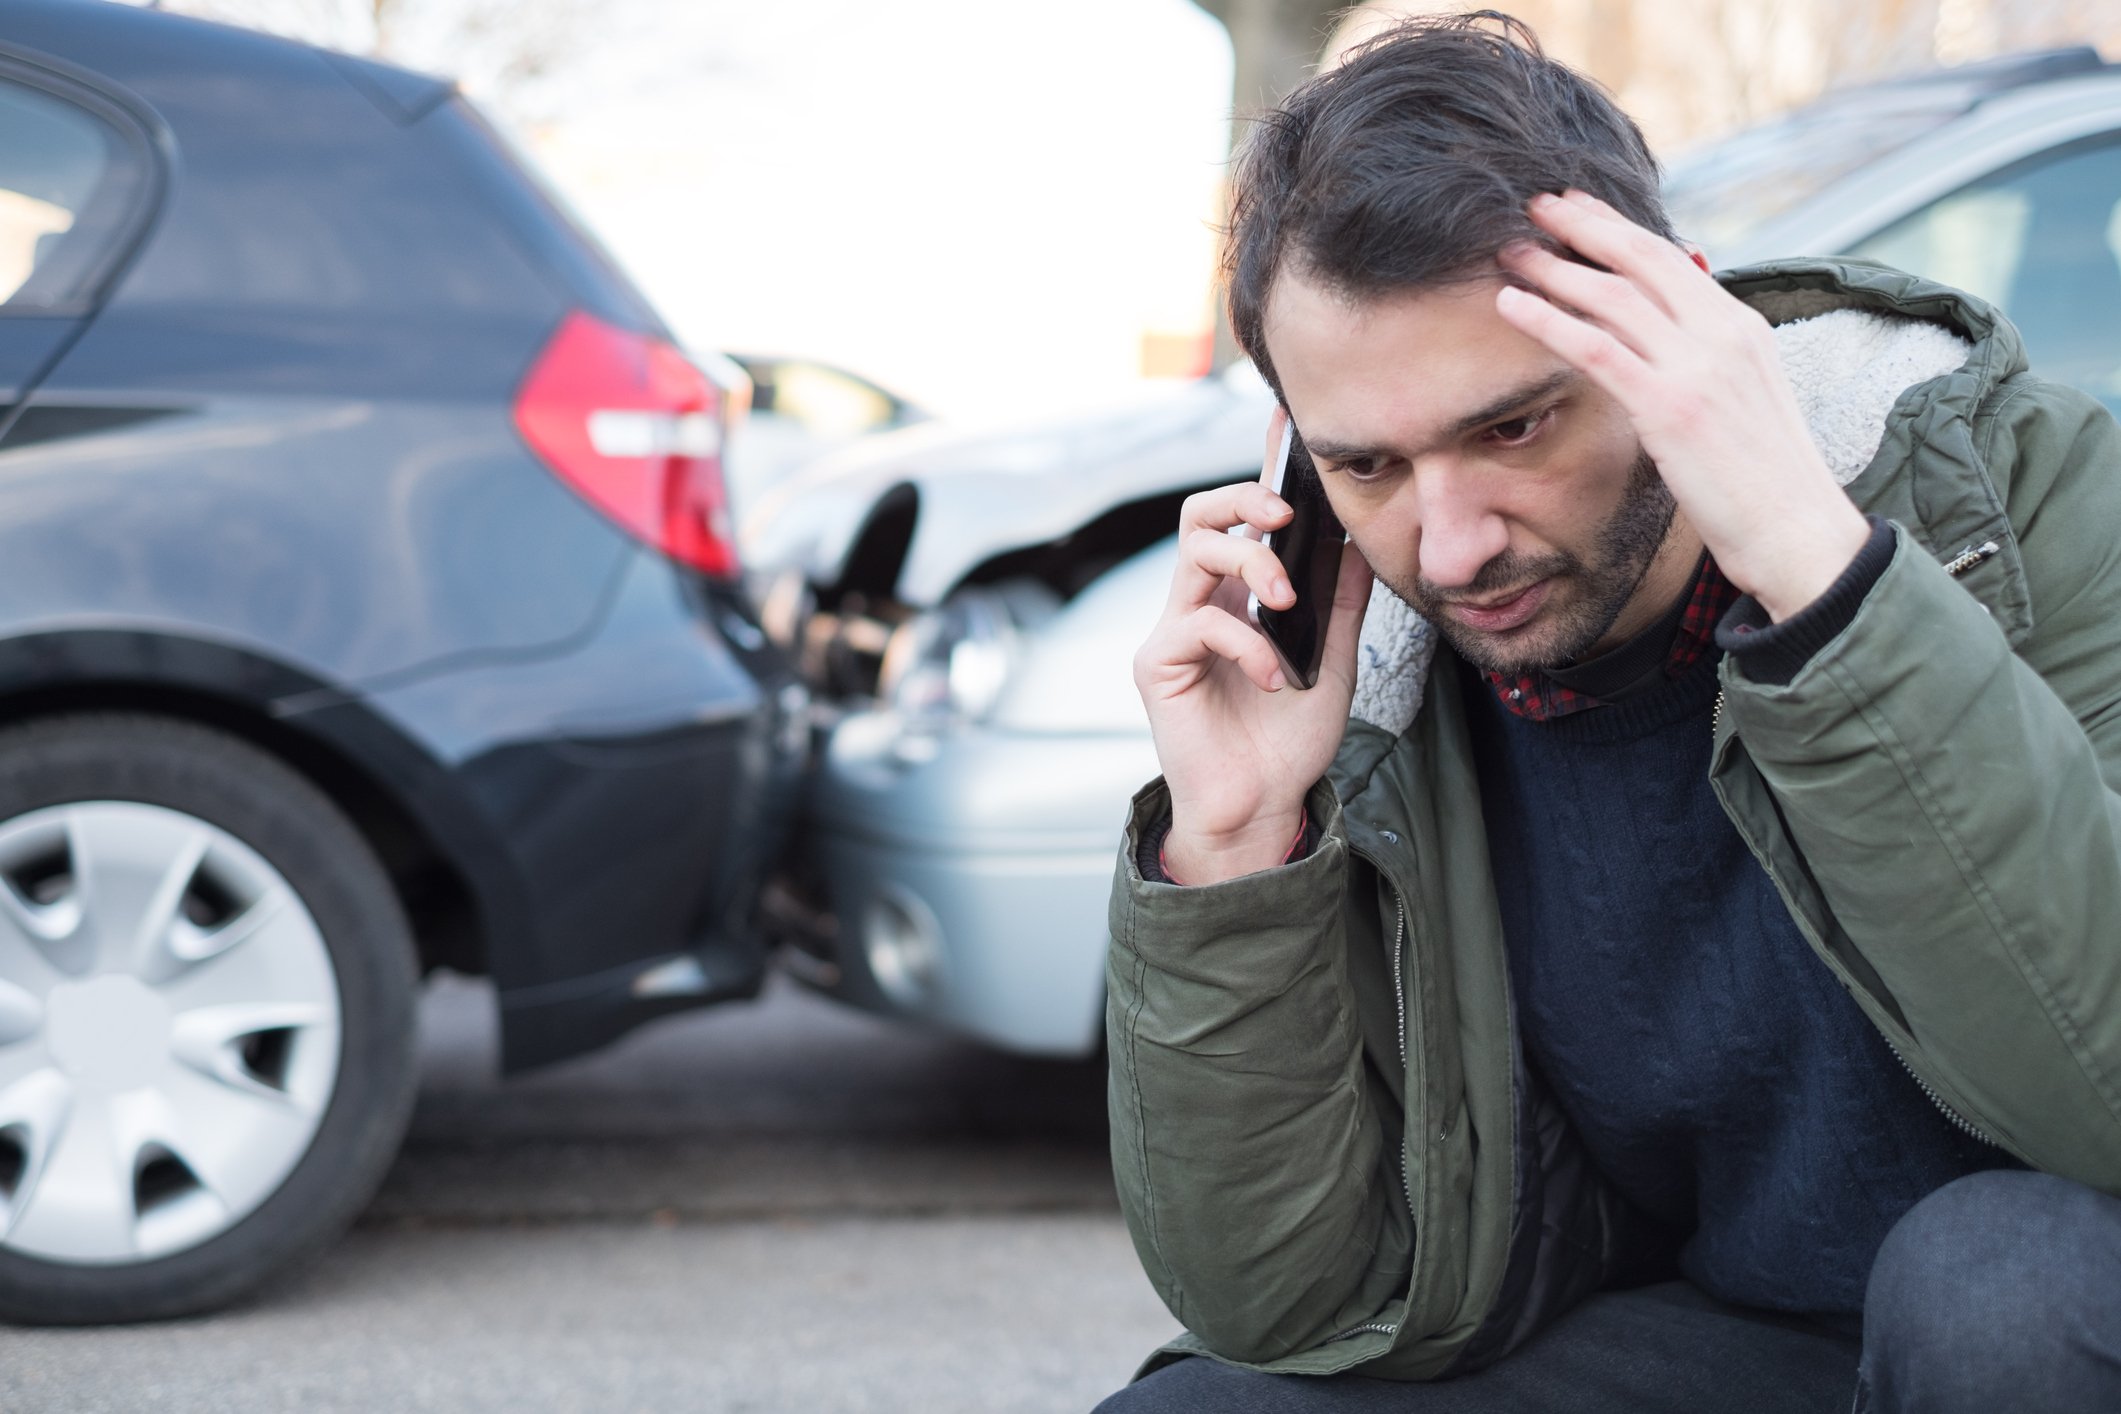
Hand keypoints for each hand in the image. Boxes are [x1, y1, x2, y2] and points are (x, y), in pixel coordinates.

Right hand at [1134, 408, 1373, 883]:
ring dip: (1249, 564)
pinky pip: (1199, 626)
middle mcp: (1199, 604)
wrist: (1263, 806)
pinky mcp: (1158, 666)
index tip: (1286, 429)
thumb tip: (1360, 537)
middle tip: (1286, 514)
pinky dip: (1247, 644)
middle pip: (1199, 515)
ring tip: (1285, 601)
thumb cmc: (1289, 739)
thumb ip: (1341, 600)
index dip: (1259, 471)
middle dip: (1243, 499)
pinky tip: (1274, 677)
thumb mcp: (1335, 658)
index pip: (1241, 518)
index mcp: (1237, 597)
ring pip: (1194, 553)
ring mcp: (1174, 632)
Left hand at [1494, 191, 1868, 619]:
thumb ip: (1705, 359)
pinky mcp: (1670, 407)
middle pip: (1639, 260)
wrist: (1796, 530)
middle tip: (1533, 204)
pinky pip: (1597, 349)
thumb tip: (1664, 334)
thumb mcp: (1742, 399)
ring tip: (1509, 253)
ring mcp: (1697, 367)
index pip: (1669, 259)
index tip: (1576, 208)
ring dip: (1553, 269)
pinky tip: (1511, 306)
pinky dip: (1548, 321)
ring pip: (1612, 297)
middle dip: (1582, 226)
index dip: (1616, 229)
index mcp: (1740, 326)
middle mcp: (1721, 334)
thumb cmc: (1764, 478)